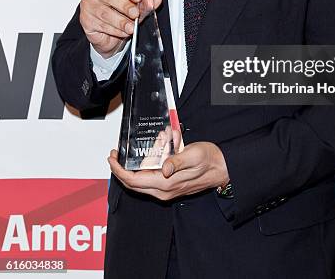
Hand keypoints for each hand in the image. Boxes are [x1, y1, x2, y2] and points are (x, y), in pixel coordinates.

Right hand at [80, 0, 161, 57]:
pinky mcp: (85, 20)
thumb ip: (145, 4)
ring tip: (131, 28)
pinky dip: (114, 30)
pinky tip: (122, 32)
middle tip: (135, 14)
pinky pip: (101, 24)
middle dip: (124, 6)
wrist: (108, 37)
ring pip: (105, 12)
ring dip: (120, 21)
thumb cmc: (121, 17)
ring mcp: (89, 5)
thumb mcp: (136, 10)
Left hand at [108, 142, 229, 200]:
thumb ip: (177, 161)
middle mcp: (163, 191)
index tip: (112, 158)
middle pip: (133, 183)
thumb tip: (163, 168)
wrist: (222, 169)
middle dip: (121, 169)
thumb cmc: (210, 160)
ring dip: (139, 163)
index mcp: (166, 184)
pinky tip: (157, 150)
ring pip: (141, 180)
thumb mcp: (193, 155)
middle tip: (116, 154)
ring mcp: (166, 191)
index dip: (118, 170)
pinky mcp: (170, 187)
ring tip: (150, 143)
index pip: (133, 180)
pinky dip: (148, 165)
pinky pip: (151, 178)